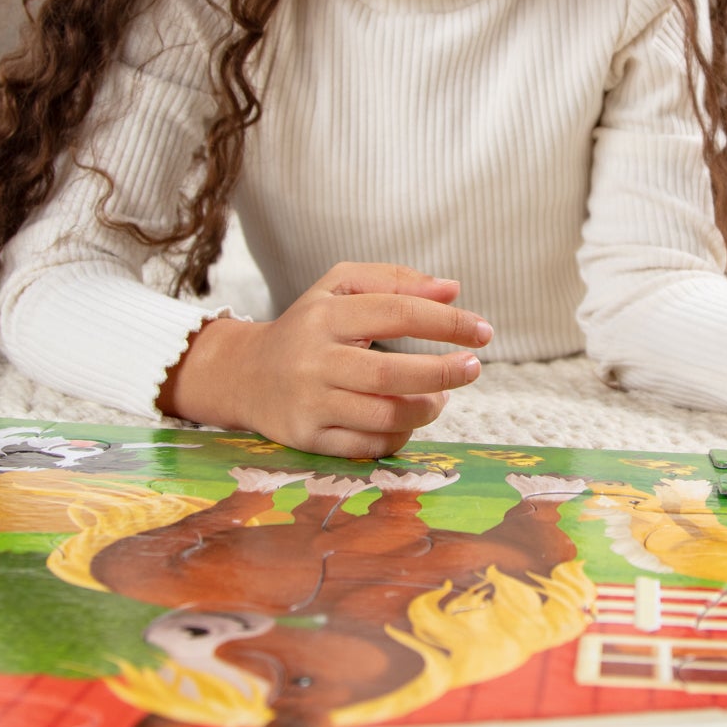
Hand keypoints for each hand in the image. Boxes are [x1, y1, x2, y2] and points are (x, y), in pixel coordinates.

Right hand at [159, 261, 492, 457]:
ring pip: (385, 415)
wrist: (243, 375)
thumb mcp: (340, 287)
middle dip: (444, 372)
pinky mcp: (307, 438)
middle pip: (392, 373)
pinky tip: (408, 420)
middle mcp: (313, 359)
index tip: (482, 331)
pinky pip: (369, 446)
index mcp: (324, 314)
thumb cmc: (308, 326)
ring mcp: (309, 402)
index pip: (397, 313)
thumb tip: (453, 289)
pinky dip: (400, 435)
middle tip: (472, 368)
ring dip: (427, 408)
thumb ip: (395, 280)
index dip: (447, 321)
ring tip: (441, 397)